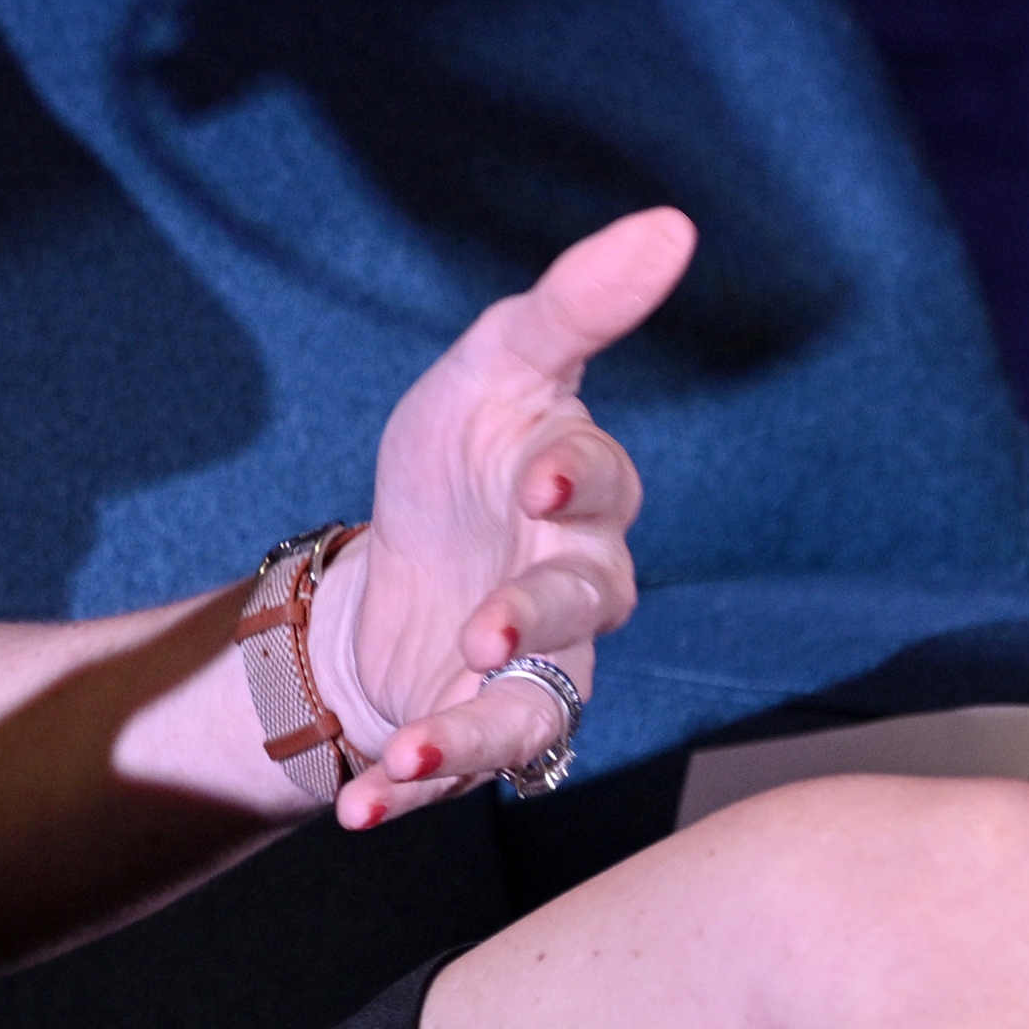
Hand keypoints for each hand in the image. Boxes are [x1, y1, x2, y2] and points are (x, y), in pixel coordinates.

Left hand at [316, 206, 690, 827]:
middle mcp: (577, 585)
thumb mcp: (495, 363)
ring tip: (411, 749)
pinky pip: (466, 770)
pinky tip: (356, 805)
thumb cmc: (461, 456)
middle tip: (484, 628)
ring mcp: (540, 666)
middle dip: (533, 615)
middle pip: (582, 604)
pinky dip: (412, 788)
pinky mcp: (486, 728)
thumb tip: (672, 223)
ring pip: (539, 708)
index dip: (576, 478)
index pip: (602, 482)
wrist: (401, 563)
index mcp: (579, 489)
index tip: (538, 472)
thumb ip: (574, 303)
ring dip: (474, 733)